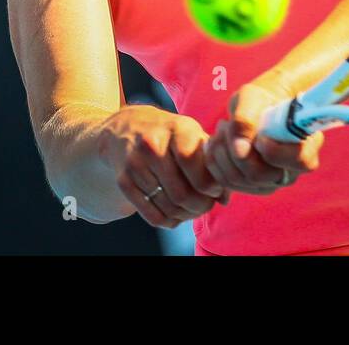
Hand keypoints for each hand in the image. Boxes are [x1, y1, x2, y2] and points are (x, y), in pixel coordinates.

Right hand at [97, 105, 229, 227]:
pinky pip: (151, 215)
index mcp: (177, 129)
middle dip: (200, 206)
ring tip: (192, 209)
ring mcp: (135, 162)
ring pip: (168, 207)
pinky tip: (175, 215)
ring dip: (185, 215)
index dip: (210, 186)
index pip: (194, 166)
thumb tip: (225, 199)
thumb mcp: (193, 137)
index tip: (214, 190)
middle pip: (182, 193)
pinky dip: (168, 221)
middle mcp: (153, 143)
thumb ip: (212, 164)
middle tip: (206, 206)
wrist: (127, 127)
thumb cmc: (171, 136)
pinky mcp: (123, 180)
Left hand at [204, 71, 324, 195]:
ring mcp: (268, 183)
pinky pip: (224, 182)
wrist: (254, 107)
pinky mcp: (248, 186)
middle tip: (226, 123)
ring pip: (237, 180)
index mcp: (306, 147)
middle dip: (235, 148)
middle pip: (259, 175)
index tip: (260, 134)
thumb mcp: (252, 98)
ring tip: (221, 127)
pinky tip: (216, 141)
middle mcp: (290, 172)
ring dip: (221, 151)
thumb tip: (240, 150)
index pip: (299, 162)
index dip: (275, 151)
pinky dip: (213, 160)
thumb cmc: (259, 100)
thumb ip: (246, 120)